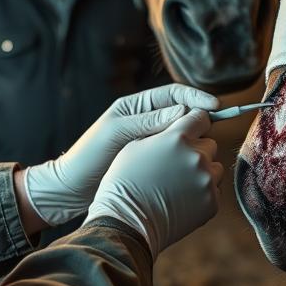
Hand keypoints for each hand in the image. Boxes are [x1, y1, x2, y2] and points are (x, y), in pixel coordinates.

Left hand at [23, 84, 218, 225]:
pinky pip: (176, 156)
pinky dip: (187, 158)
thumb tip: (184, 111)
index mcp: (137, 106)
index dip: (196, 99)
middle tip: (213, 132)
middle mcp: (146, 121)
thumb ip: (148, 121)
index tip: (215, 108)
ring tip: (206, 151)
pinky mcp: (153, 164)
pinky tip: (196, 168)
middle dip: (201, 119)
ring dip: (196, 141)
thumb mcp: (117, 134)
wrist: (70, 190)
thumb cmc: (88, 156)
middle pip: (183, 114)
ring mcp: (151, 143)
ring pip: (183, 137)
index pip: (174, 95)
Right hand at [84, 108, 222, 257]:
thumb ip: (163, 130)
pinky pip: (215, 189)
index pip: (201, 117)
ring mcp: (206, 180)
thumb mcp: (136, 145)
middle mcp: (196, 156)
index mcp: (177, 137)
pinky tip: (183, 198)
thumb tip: (179, 123)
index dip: (196, 123)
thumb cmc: (125, 182)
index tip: (191, 130)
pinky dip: (203, 193)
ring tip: (179, 184)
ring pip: (215, 167)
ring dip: (203, 172)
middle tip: (177, 165)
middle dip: (197, 151)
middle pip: (210, 144)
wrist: (126, 223)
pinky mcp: (211, 202)